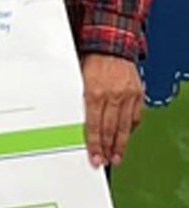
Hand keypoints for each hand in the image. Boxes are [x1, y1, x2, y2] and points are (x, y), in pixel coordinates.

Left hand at [81, 53, 142, 167]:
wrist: (111, 46)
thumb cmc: (90, 61)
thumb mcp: (77, 80)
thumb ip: (77, 100)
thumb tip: (71, 121)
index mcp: (93, 92)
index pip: (94, 125)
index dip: (94, 144)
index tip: (94, 157)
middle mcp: (111, 96)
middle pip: (110, 129)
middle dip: (107, 148)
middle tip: (104, 161)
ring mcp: (127, 96)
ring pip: (124, 127)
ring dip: (119, 144)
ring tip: (116, 156)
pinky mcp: (137, 94)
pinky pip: (135, 117)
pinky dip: (130, 129)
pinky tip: (125, 137)